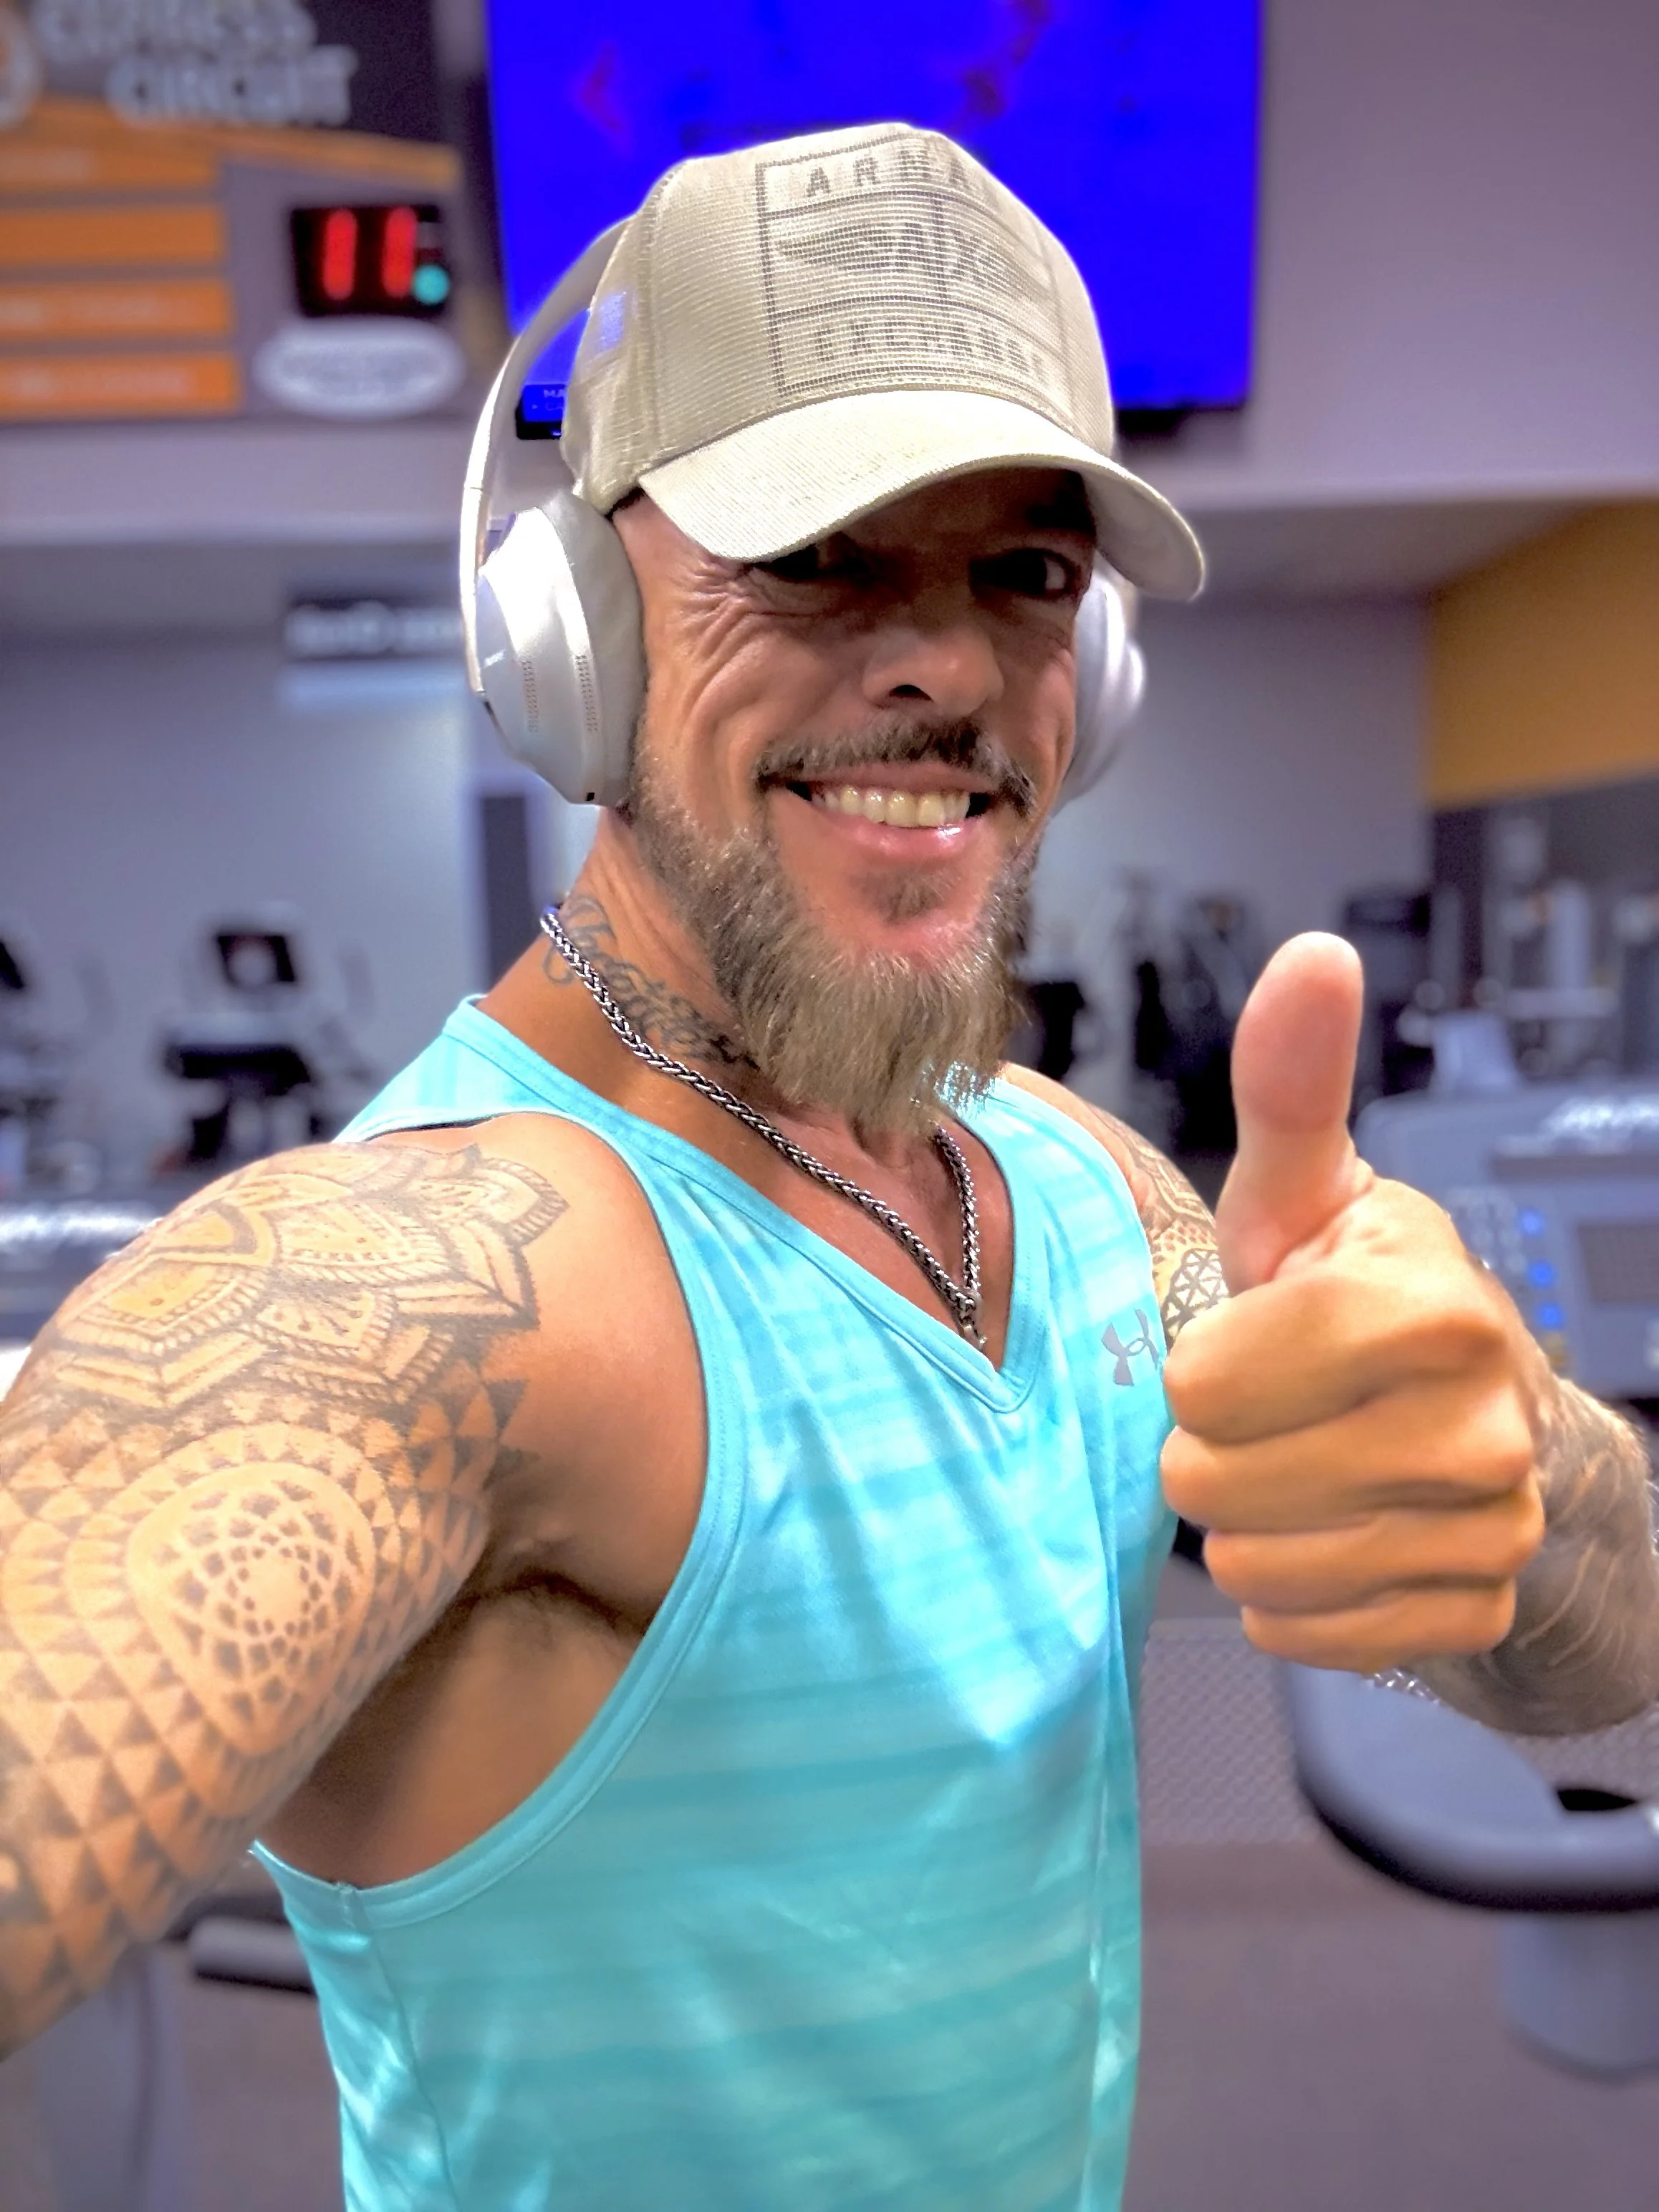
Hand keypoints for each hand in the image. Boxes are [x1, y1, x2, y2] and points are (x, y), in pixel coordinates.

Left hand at [1160, 934, 1546, 1672]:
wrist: (1470, 1409)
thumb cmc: (1354, 1291)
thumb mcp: (1306, 1189)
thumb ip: (1289, 1085)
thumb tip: (1317, 954)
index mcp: (1427, 1304)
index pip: (1203, 1383)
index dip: (1200, 1364)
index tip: (1250, 1337)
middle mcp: (1479, 1425)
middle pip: (1214, 1484)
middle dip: (1209, 1448)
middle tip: (1265, 1410)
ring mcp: (1488, 1531)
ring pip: (1255, 1569)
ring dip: (1244, 1525)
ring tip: (1293, 1467)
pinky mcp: (1474, 1611)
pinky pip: (1305, 1635)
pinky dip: (1291, 1597)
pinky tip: (1326, 1532)